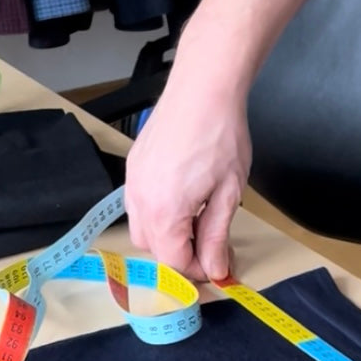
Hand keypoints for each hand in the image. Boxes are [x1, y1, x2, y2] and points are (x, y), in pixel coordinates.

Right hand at [124, 69, 251, 282]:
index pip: (173, 262)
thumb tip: (215, 268)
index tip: (216, 267)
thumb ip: (216, 236)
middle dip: (181, 255)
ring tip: (196, 222)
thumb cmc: (219, 134)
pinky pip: (138, 205)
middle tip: (210, 247)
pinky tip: (181, 201)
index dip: (197, 271)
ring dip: (166, 236)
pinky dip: (157, 214)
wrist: (202, 89)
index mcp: (164, 212)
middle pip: (154, 250)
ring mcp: (133, 182)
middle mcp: (140, 200)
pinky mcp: (133, 168)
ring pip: (142, 229)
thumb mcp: (227, 193)